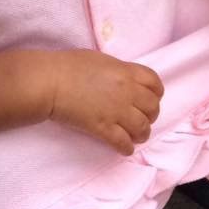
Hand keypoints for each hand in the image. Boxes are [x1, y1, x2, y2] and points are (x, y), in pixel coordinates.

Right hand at [47, 50, 162, 155]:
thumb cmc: (70, 65)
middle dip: (151, 115)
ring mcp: (116, 110)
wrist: (51, 82)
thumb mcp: (103, 60)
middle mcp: (127, 92)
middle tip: (144, 119)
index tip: (152, 99)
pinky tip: (126, 148)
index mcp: (127, 72)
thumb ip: (119, 71)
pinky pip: (122, 141)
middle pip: (152, 107)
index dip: (157, 93)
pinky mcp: (102, 127)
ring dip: (142, 133)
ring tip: (138, 136)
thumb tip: (123, 79)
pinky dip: (127, 147)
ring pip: (142, 127)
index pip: (155, 83)